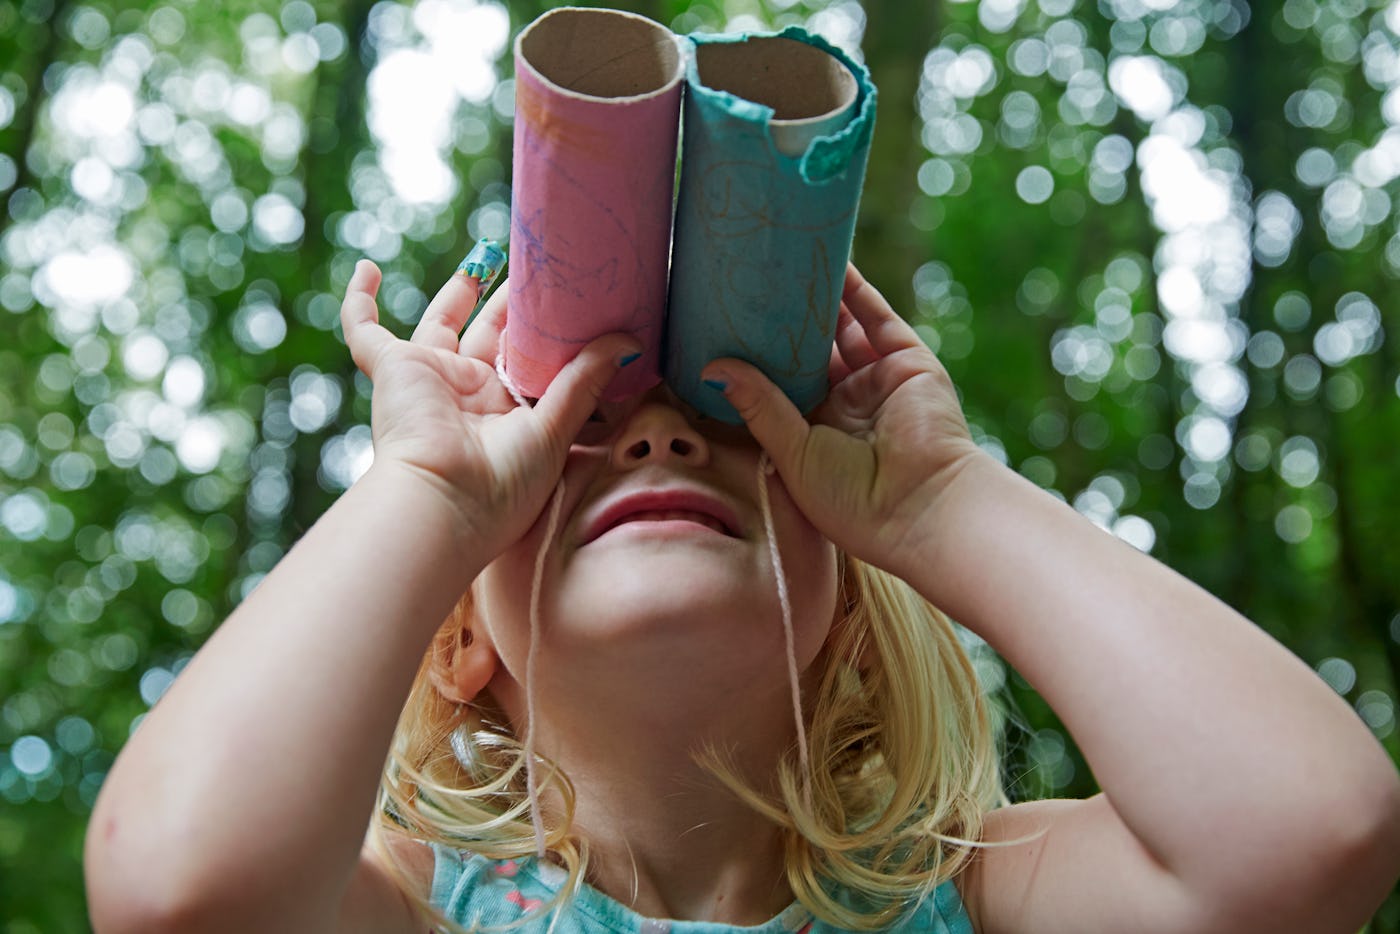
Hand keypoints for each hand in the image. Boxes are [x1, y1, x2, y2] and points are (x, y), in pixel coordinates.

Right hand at [340, 260, 639, 558]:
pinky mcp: (393, 369)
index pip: (528, 361)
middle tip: (538, 266)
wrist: (443, 501)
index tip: (572, 297)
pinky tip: (367, 267)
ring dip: (463, 288)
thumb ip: (585, 381)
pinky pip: (364, 329)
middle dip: (512, 302)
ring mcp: (429, 379)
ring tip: (491, 251)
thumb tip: (627, 340)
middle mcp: (468, 394)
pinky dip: (360, 300)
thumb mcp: (555, 429)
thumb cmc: (503, 485)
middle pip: (491, 334)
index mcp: (507, 414)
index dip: (546, 331)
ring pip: (444, 321)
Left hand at [700, 264, 986, 581]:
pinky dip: (855, 289)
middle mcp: (847, 405)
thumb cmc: (851, 500)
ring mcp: (877, 380)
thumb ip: (758, 405)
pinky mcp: (906, 361)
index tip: (724, 327)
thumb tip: (712, 367)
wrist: (921, 507)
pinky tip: (833, 261)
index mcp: (815, 434)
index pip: (780, 385)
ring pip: (840, 329)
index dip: (757, 358)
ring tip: (785, 261)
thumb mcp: (792, 452)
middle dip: (783, 321)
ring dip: (816, 297)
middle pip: (808, 351)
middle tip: (750, 283)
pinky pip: (875, 317)